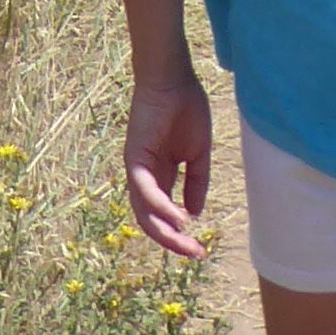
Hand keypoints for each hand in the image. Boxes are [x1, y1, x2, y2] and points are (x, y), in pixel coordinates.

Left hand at [123, 65, 212, 261]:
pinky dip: (159, 206)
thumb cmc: (186, 109)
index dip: (180, 235)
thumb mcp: (197, 154)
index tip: (201, 250)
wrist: (175, 80)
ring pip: (144, 211)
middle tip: (195, 254)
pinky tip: (176, 218)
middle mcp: (146, 177)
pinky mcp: (134, 158)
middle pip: (152, 220)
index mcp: (162, 175)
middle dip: (173, 241)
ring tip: (185, 242)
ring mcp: (138, 169)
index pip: (165, 214)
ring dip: (164, 230)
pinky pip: (144, 190)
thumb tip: (193, 214)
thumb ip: (196, 182)